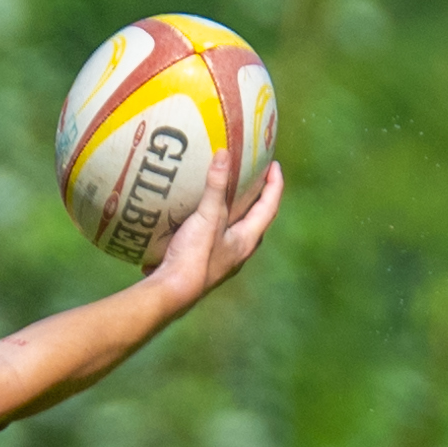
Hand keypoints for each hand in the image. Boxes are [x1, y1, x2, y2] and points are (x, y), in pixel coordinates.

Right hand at [137, 125, 286, 304]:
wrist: (172, 292)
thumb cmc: (195, 256)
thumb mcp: (208, 217)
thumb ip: (216, 187)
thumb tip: (224, 154)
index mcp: (247, 240)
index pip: (269, 208)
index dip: (275, 185)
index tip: (275, 166)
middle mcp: (239, 252)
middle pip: (257, 221)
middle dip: (259, 200)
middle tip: (256, 179)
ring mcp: (222, 260)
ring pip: (236, 232)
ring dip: (236, 214)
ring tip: (229, 196)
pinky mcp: (204, 264)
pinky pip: (216, 239)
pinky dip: (213, 224)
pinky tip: (198, 219)